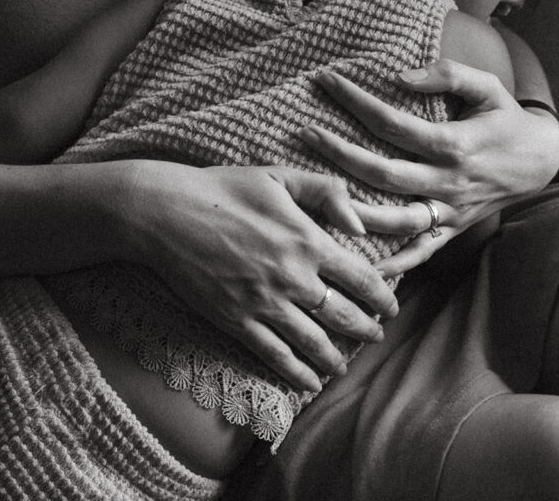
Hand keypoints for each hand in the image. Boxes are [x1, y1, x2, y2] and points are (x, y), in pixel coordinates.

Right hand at [118, 161, 398, 391]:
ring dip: (335, 358)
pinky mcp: (235, 321)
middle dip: (366, 331)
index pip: (360, 278)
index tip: (391, 307)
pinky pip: (274, 355)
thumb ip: (326, 191)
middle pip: (343, 316)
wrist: (166, 213)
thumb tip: (360, 222)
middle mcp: (291, 277)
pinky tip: (309, 382)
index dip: (382, 297)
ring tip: (344, 365)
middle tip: (375, 336)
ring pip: (312, 343)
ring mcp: (263, 303)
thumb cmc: (223, 188)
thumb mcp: (278, 176)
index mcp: (307, 240)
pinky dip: (296, 373)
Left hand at [299, 60, 558, 274]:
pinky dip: (391, 263)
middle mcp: (448, 182)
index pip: (393, 123)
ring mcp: (449, 211)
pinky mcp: (451, 230)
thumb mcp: (488, 86)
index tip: (327, 80)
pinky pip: (418, 253)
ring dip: (353, 211)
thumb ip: (448, 74)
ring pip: (394, 221)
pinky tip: (358, 264)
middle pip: (383, 173)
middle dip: (339, 154)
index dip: (356, 101)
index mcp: (454, 144)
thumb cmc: (506, 117)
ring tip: (316, 196)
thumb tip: (400, 76)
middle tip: (305, 133)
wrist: (541, 160)